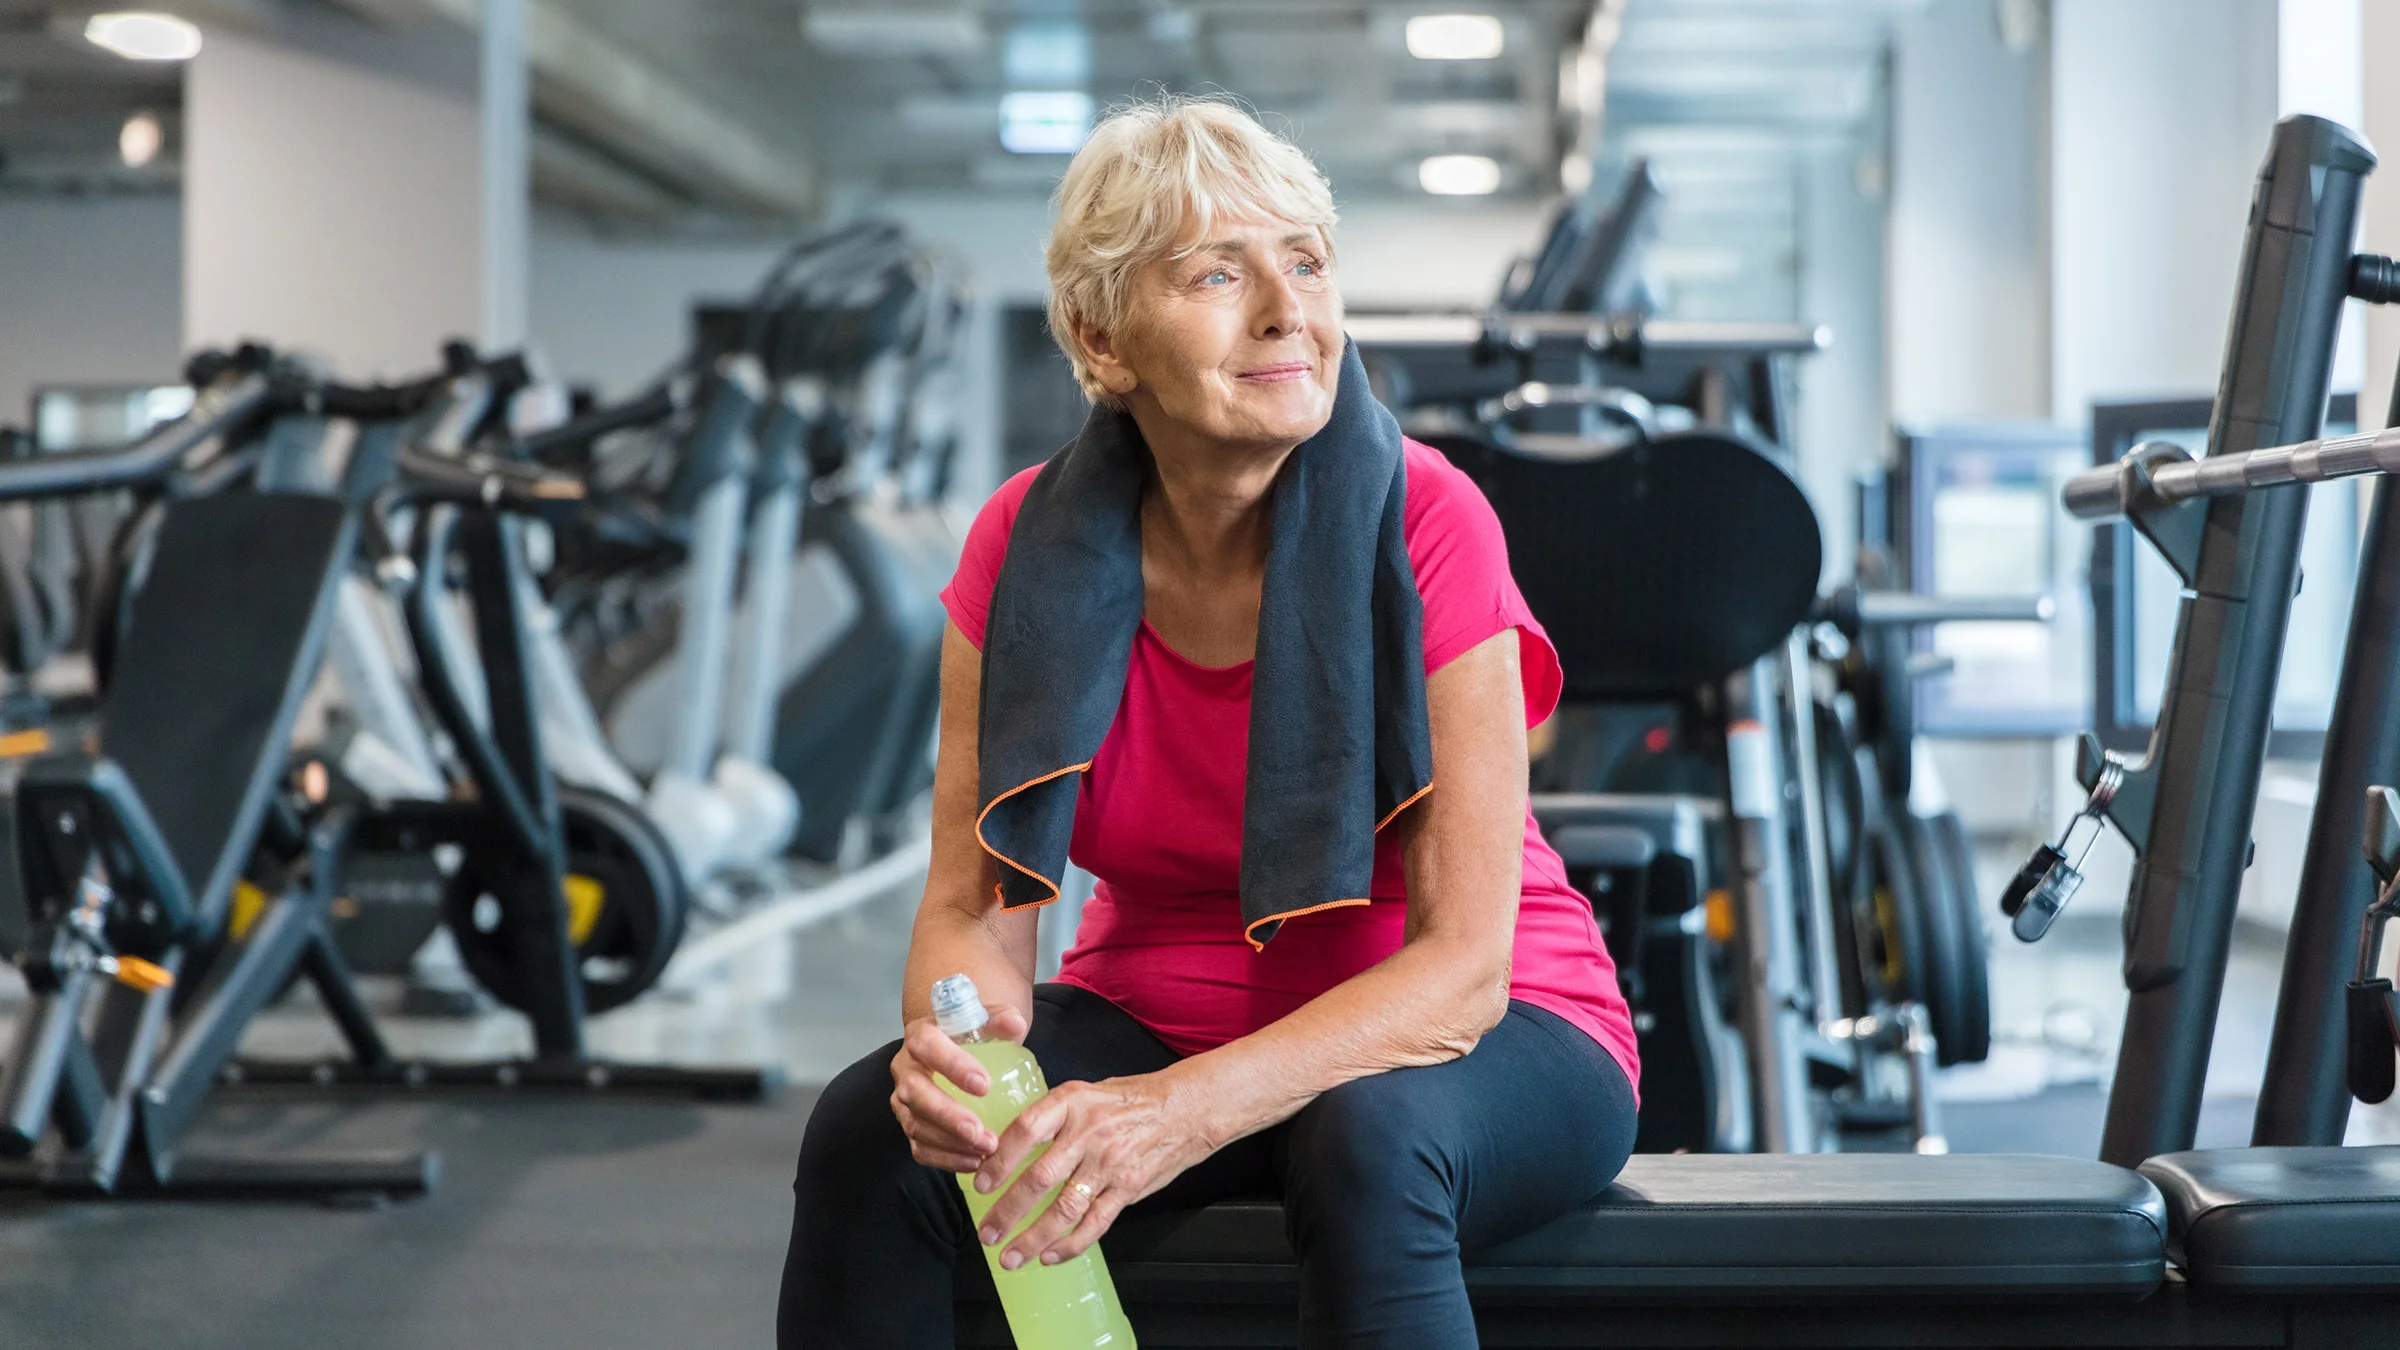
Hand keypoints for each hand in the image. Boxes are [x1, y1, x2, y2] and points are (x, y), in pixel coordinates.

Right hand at [887, 1004, 1030, 1171]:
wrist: (952, 1050)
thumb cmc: (970, 1036)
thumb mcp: (984, 1021)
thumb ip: (1000, 1019)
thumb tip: (1016, 1024)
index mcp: (920, 1036)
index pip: (927, 1046)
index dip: (952, 1066)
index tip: (984, 1085)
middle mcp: (905, 1069)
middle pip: (915, 1093)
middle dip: (948, 1116)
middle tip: (981, 1132)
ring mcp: (904, 1101)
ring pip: (916, 1125)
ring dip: (950, 1142)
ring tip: (985, 1151)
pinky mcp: (910, 1125)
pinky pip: (920, 1148)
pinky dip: (945, 1159)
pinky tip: (973, 1163)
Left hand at [973, 1071, 1211, 1270]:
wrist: (1183, 1108)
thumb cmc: (1129, 1100)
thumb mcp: (1085, 1093)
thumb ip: (1051, 1118)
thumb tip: (1007, 1147)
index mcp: (1071, 1103)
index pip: (1026, 1131)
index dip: (1000, 1160)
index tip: (980, 1183)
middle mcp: (1088, 1133)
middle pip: (1039, 1178)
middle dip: (1007, 1210)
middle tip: (987, 1232)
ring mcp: (1109, 1163)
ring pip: (1064, 1208)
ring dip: (1033, 1238)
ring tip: (1010, 1257)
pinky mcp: (1127, 1187)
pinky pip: (1095, 1222)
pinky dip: (1070, 1244)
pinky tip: (1049, 1255)